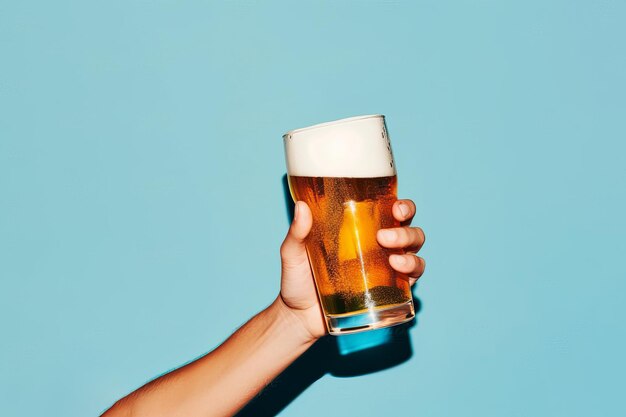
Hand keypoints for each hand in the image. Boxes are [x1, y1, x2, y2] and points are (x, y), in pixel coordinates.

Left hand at [277, 199, 425, 341]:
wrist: (298, 317)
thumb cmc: (298, 280)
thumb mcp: (293, 253)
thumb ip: (296, 232)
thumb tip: (301, 206)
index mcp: (362, 230)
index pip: (391, 211)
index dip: (403, 206)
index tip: (396, 206)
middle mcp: (380, 246)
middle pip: (409, 229)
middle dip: (406, 229)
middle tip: (385, 236)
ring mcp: (386, 269)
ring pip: (415, 251)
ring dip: (411, 250)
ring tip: (394, 259)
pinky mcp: (388, 292)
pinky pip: (412, 279)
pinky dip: (412, 270)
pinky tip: (398, 268)